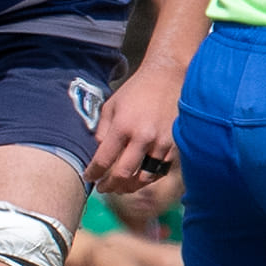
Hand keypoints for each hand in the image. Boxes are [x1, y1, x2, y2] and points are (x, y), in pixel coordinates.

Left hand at [86, 60, 181, 194]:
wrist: (168, 77)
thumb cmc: (137, 90)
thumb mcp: (111, 105)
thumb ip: (103, 131)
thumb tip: (99, 152)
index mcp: (123, 126)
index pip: (103, 160)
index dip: (94, 174)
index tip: (89, 178)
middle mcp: (143, 137)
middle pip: (124, 174)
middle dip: (110, 185)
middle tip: (103, 188)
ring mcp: (162, 143)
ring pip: (144, 177)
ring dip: (130, 186)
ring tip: (121, 187)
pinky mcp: (176, 145)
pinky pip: (161, 171)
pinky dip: (149, 178)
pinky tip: (140, 178)